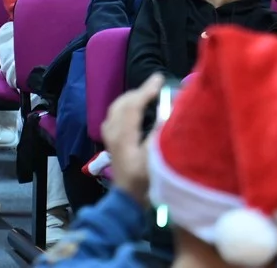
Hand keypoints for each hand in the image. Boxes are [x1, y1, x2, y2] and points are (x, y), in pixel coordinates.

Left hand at [102, 73, 163, 205]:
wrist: (127, 198)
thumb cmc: (143, 182)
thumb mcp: (154, 161)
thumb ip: (159, 137)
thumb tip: (167, 115)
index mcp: (123, 136)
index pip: (132, 105)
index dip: (146, 90)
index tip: (160, 79)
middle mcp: (112, 132)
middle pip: (123, 103)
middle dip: (140, 91)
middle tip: (157, 84)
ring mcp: (109, 135)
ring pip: (117, 107)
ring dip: (132, 97)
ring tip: (148, 93)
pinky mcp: (110, 139)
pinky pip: (115, 114)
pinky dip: (126, 105)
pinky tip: (135, 107)